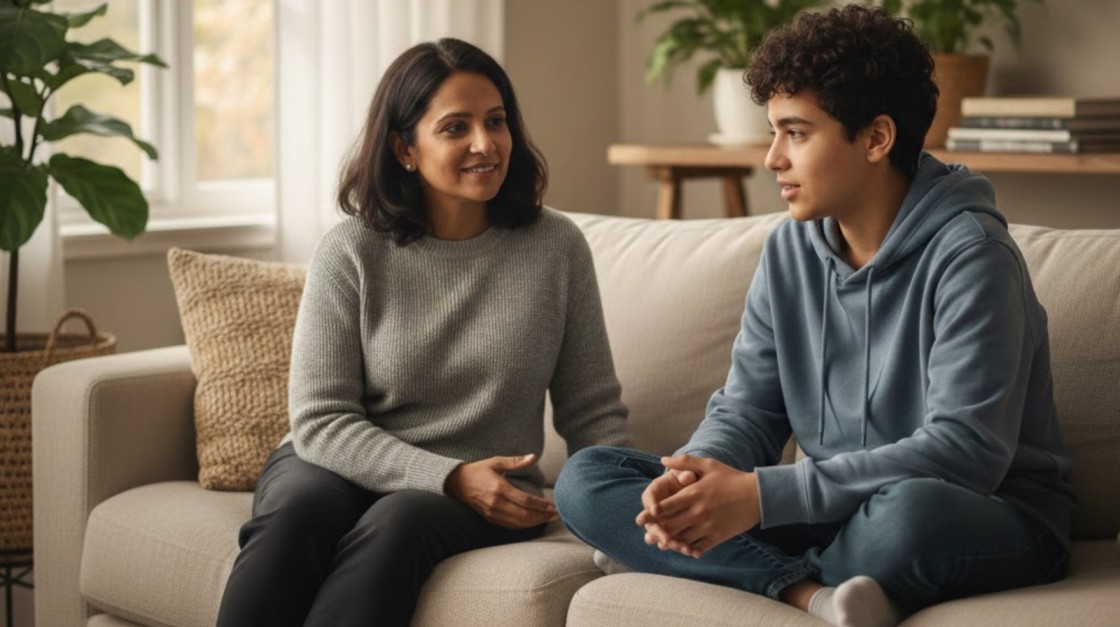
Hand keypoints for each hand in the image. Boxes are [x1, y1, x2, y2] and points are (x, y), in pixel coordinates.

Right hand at [444, 454, 557, 529]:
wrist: (456, 483)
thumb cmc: (477, 471)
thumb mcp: (496, 462)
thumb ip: (516, 461)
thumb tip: (533, 457)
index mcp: (499, 488)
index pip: (526, 501)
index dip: (542, 506)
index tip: (554, 506)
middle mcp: (496, 503)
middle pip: (524, 515)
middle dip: (542, 517)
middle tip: (556, 515)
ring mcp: (493, 513)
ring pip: (518, 523)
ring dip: (535, 523)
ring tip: (548, 519)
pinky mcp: (490, 519)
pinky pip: (510, 526)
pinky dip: (524, 526)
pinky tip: (533, 522)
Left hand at [636, 455, 760, 557]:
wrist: (759, 495)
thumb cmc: (732, 477)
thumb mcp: (709, 465)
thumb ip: (684, 462)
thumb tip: (663, 460)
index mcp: (693, 493)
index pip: (666, 506)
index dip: (651, 513)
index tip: (641, 518)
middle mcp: (698, 511)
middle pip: (671, 526)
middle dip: (657, 531)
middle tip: (647, 535)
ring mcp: (708, 526)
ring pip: (683, 539)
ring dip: (671, 543)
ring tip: (662, 544)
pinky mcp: (719, 536)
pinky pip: (700, 547)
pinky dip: (691, 550)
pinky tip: (685, 550)